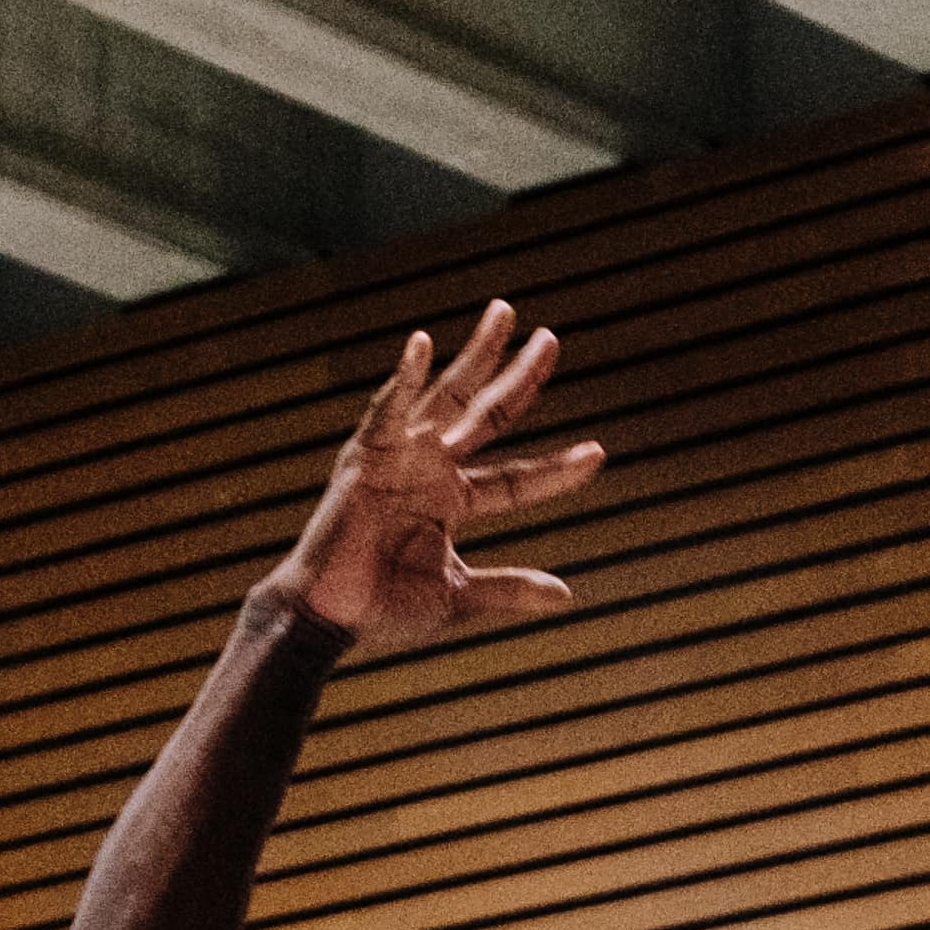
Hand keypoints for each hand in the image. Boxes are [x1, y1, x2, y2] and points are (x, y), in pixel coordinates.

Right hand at [278, 303, 602, 657]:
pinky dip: (403, 378)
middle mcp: (432, 468)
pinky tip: (423, 344)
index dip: (557, 468)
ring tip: (504, 313)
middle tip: (551, 339)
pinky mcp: (366, 455)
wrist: (330, 616)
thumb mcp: (458, 596)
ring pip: (447, 395)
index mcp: (455, 499)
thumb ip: (508, 589)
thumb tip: (566, 596)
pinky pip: (388, 410)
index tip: (598, 453)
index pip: (517, 477)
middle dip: (518, 376)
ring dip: (475, 354)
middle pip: (487, 414)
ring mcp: (401, 456)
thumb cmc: (385, 606)